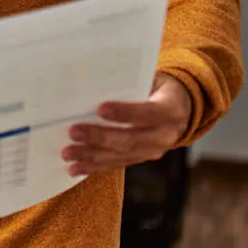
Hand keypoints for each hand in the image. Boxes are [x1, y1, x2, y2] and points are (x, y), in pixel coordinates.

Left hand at [62, 73, 192, 175]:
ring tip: (68, 153)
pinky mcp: (141, 158)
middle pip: (130, 139)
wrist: (180, 107)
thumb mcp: (152, 79)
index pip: (147, 112)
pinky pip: (116, 164)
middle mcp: (165, 135)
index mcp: (170, 109)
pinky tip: (76, 168)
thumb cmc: (158, 87)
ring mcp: (153, 150)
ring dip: (92, 156)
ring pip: (120, 155)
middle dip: (99, 137)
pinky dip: (94, 167)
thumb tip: (96, 82)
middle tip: (73, 132)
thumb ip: (131, 83)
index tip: (100, 109)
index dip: (125, 112)